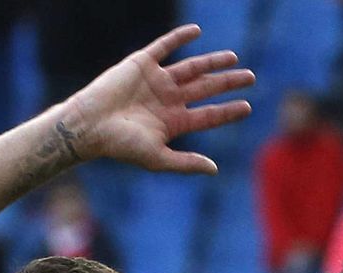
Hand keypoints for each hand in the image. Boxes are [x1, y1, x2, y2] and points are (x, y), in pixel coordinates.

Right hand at [66, 24, 253, 176]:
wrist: (91, 124)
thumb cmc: (121, 146)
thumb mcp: (157, 158)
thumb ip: (186, 162)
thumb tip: (215, 169)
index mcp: (173, 123)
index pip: (207, 115)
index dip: (228, 111)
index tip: (248, 106)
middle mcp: (168, 100)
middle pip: (205, 89)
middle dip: (227, 83)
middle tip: (251, 77)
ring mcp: (157, 80)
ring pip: (192, 67)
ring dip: (212, 62)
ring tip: (233, 58)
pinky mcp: (142, 63)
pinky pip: (165, 46)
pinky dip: (180, 38)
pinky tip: (196, 32)